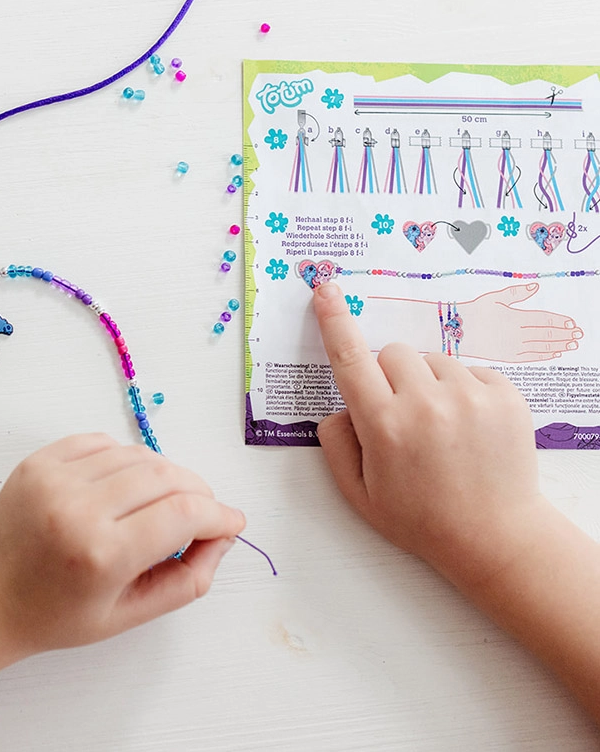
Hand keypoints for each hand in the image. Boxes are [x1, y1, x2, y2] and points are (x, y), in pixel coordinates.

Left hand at [0, 434, 244, 661]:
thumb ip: (188, 579)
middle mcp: (78, 508)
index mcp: (102, 555)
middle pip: (167, 476)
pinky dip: (127, 459)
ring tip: (161, 503)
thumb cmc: (58, 615)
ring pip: (139, 455)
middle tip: (202, 514)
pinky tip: (125, 485)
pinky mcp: (40, 460)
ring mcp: (55, 478)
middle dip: (198, 493)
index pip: (183, 515)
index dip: (219, 515)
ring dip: (165, 474)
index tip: (231, 522)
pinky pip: (104, 442)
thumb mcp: (131, 614)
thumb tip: (223, 533)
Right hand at [312, 281, 549, 586]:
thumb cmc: (421, 519)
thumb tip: (341, 406)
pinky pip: (470, 369)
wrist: (495, 538)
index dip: (334, 322)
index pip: (350, 359)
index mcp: (384, 426)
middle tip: (401, 414)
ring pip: (431, 359)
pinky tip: (466, 426)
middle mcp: (425, 404)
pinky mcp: (503, 396)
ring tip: (439, 426)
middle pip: (392, 353)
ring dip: (427, 382)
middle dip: (388, 375)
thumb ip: (335, 443)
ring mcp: (469, 396)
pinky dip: (462, 389)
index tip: (327, 292)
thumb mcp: (358, 493)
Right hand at [458, 283, 581, 361]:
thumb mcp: (493, 298)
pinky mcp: (505, 356)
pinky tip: (553, 353)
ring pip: (541, 346)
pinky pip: (530, 356)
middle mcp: (515, 333)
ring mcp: (511, 347)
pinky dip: (543, 355)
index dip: (560, 322)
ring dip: (558, 345)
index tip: (572, 323)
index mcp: (514, 317)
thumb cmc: (470, 313)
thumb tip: (534, 286)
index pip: (544, 320)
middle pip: (546, 334)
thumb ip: (515, 293)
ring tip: (571, 344)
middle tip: (578, 335)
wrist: (451, 332)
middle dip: (564, 334)